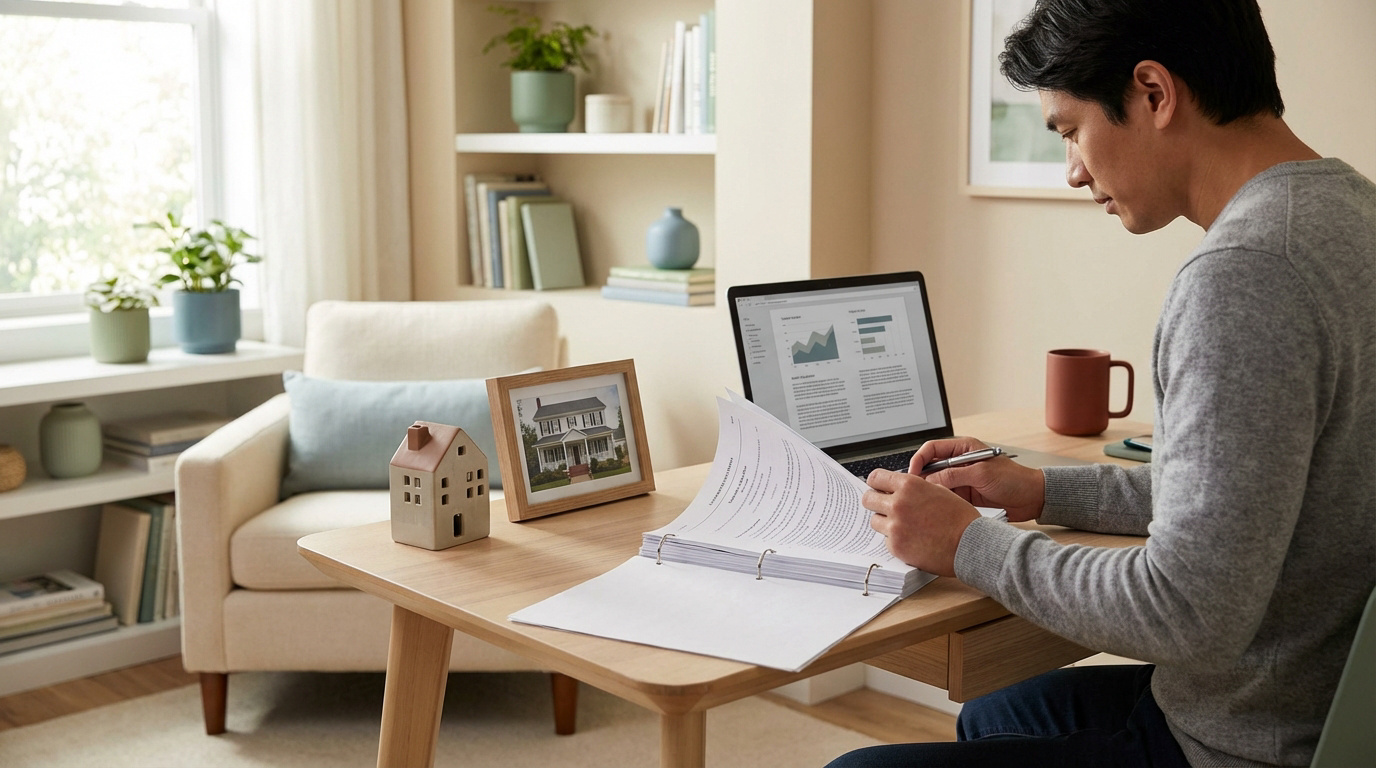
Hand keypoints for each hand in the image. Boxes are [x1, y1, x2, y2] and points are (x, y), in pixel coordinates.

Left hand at [864, 469, 978, 576]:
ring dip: (885, 523)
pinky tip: (912, 540)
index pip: (875, 477)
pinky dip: (896, 540)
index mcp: (909, 485)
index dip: (876, 483)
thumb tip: (898, 487)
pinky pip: (886, 540)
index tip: (877, 488)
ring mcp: (895, 526)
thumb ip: (915, 488)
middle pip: (868, 499)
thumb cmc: (960, 518)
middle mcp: (898, 504)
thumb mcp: (939, 490)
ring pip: (874, 521)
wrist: (969, 544)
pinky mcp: (896, 546)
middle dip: (875, 502)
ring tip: (904, 526)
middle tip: (885, 508)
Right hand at [911, 437, 1045, 522]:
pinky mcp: (964, 495)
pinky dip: (940, 502)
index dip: (919, 460)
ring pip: (936, 484)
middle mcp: (959, 463)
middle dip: (921, 478)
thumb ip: (954, 475)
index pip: (932, 449)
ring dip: (930, 492)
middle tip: (914, 491)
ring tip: (923, 502)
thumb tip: (929, 480)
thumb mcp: (982, 473)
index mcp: (963, 449)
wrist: (1032, 498)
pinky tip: (936, 509)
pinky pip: (946, 497)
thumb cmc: (1014, 479)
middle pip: (931, 467)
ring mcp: (961, 479)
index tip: (912, 475)